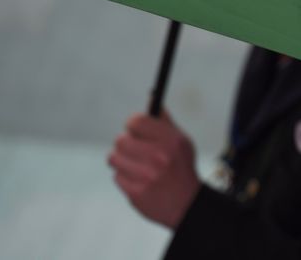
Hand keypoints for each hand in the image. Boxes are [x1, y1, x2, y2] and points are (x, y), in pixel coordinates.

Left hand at [108, 110, 200, 228]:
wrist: (186, 204)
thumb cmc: (181, 167)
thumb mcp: (181, 141)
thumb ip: (164, 121)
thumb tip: (151, 97)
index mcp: (170, 141)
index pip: (136, 121)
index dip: (133, 124)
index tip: (135, 129)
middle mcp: (158, 157)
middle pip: (121, 140)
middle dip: (126, 143)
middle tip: (134, 147)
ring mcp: (146, 177)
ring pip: (114, 158)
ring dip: (121, 160)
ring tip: (135, 164)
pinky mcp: (136, 193)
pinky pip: (117, 176)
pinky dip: (125, 177)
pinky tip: (138, 180)